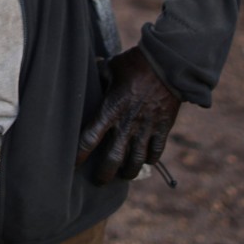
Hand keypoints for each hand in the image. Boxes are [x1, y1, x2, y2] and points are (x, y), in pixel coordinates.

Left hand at [76, 48, 182, 184]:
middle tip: (99, 181)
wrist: (169, 63)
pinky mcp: (163, 128)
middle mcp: (127, 123)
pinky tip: (146, 160)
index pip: (89, 138)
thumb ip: (100, 74)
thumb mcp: (112, 66)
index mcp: (110, 109)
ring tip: (123, 175)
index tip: (73, 164)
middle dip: (104, 175)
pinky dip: (150, 160)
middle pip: (112, 160)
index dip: (80, 155)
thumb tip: (89, 71)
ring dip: (128, 172)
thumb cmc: (137, 63)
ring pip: (136, 162)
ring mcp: (146, 128)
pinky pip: (156, 153)